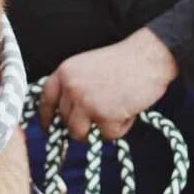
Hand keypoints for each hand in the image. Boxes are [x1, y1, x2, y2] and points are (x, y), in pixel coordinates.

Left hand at [38, 27, 178, 140]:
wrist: (148, 57)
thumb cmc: (124, 62)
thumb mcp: (88, 67)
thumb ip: (74, 85)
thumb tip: (68, 113)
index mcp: (65, 72)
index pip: (46, 100)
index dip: (46, 116)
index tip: (48, 127)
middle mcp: (71, 87)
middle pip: (65, 121)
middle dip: (81, 124)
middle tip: (102, 114)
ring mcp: (85, 102)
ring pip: (80, 133)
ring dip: (97, 129)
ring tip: (115, 111)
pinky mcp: (103, 116)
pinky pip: (106, 135)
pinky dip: (120, 128)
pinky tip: (128, 110)